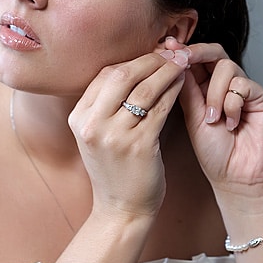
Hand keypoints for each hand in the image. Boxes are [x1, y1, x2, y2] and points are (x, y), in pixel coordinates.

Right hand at [68, 50, 189, 218]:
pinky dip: (173, 90)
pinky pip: (160, 108)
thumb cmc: (116, 170)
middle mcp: (92, 125)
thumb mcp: (98, 136)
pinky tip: (184, 82)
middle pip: (122, 75)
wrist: (121, 210)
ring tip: (182, 63)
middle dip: (151, 59)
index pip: (105, 75)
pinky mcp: (139, 146)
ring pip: (144, 89)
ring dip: (166, 71)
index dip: (132, 60)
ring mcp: (114, 136)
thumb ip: (107, 105)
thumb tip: (135, 67)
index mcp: (79, 118)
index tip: (153, 52)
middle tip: (172, 52)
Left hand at [166, 37, 262, 202]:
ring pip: (226, 67)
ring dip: (215, 93)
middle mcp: (226, 85)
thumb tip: (171, 60)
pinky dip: (232, 104)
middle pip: (214, 52)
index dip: (181, 51)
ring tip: (213, 119)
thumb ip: (185, 89)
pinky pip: (243, 85)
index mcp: (205, 88)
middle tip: (182, 59)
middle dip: (196, 53)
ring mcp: (245, 90)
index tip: (166, 46)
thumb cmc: (214, 152)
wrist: (236, 178)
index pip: (195, 59)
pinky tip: (231, 124)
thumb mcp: (191, 117)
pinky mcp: (262, 97)